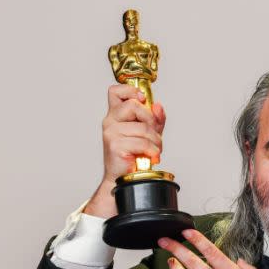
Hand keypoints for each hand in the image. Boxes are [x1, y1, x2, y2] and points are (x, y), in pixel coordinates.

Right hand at [84, 84, 166, 217]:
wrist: (124, 178)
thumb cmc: (134, 155)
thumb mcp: (148, 132)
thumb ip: (154, 118)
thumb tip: (158, 106)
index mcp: (116, 114)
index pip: (116, 91)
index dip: (130, 90)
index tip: (143, 100)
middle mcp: (110, 121)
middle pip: (133, 105)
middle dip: (151, 120)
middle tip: (154, 135)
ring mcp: (111, 133)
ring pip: (143, 127)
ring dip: (156, 140)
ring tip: (154, 150)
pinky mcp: (115, 145)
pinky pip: (142, 142)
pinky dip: (152, 150)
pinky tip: (151, 156)